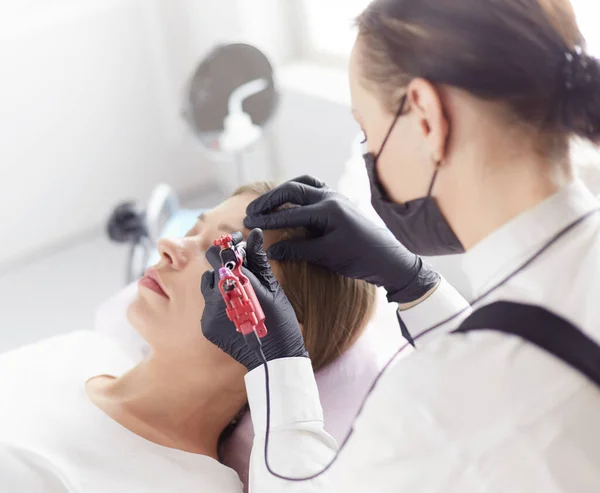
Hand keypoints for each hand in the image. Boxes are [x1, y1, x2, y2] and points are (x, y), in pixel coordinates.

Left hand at [200, 228, 307, 370]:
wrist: (273, 359)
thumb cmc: (279, 322)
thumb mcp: (272, 288)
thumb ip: (258, 260)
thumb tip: (255, 234)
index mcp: (234, 284)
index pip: (218, 255)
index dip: (227, 247)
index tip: (238, 246)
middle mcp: (215, 298)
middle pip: (213, 272)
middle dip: (227, 271)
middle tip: (245, 275)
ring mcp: (208, 314)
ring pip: (209, 289)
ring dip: (222, 288)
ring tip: (241, 297)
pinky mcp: (206, 327)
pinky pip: (209, 307)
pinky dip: (220, 306)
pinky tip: (237, 313)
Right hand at [244, 176, 439, 303]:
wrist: (390, 260)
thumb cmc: (361, 258)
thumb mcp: (327, 255)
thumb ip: (297, 250)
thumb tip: (271, 250)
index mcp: (328, 209)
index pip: (290, 212)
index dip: (267, 218)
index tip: (249, 223)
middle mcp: (331, 197)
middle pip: (292, 189)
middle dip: (270, 200)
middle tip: (251, 210)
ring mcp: (337, 196)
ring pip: (304, 183)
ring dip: (284, 191)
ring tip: (267, 203)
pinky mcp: (340, 202)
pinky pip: (315, 188)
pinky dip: (299, 192)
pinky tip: (291, 202)